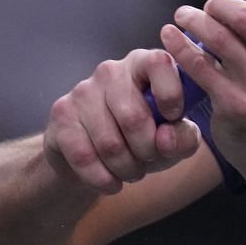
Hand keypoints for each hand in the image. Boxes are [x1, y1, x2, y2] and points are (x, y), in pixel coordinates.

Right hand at [44, 47, 202, 193]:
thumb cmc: (143, 138)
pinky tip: (111, 182)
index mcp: (143, 64)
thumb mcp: (174, 139)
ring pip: (110, 143)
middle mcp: (110, 71)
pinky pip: (84, 157)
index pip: (159, 62)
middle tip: (149, 159)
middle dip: (148, 151)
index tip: (174, 117)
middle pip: (134, 117)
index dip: (171, 94)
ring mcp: (82, 92)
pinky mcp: (61, 116)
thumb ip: (184, 137)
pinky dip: (102, 178)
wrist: (94, 156)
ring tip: (131, 171)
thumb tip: (165, 139)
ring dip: (127, 169)